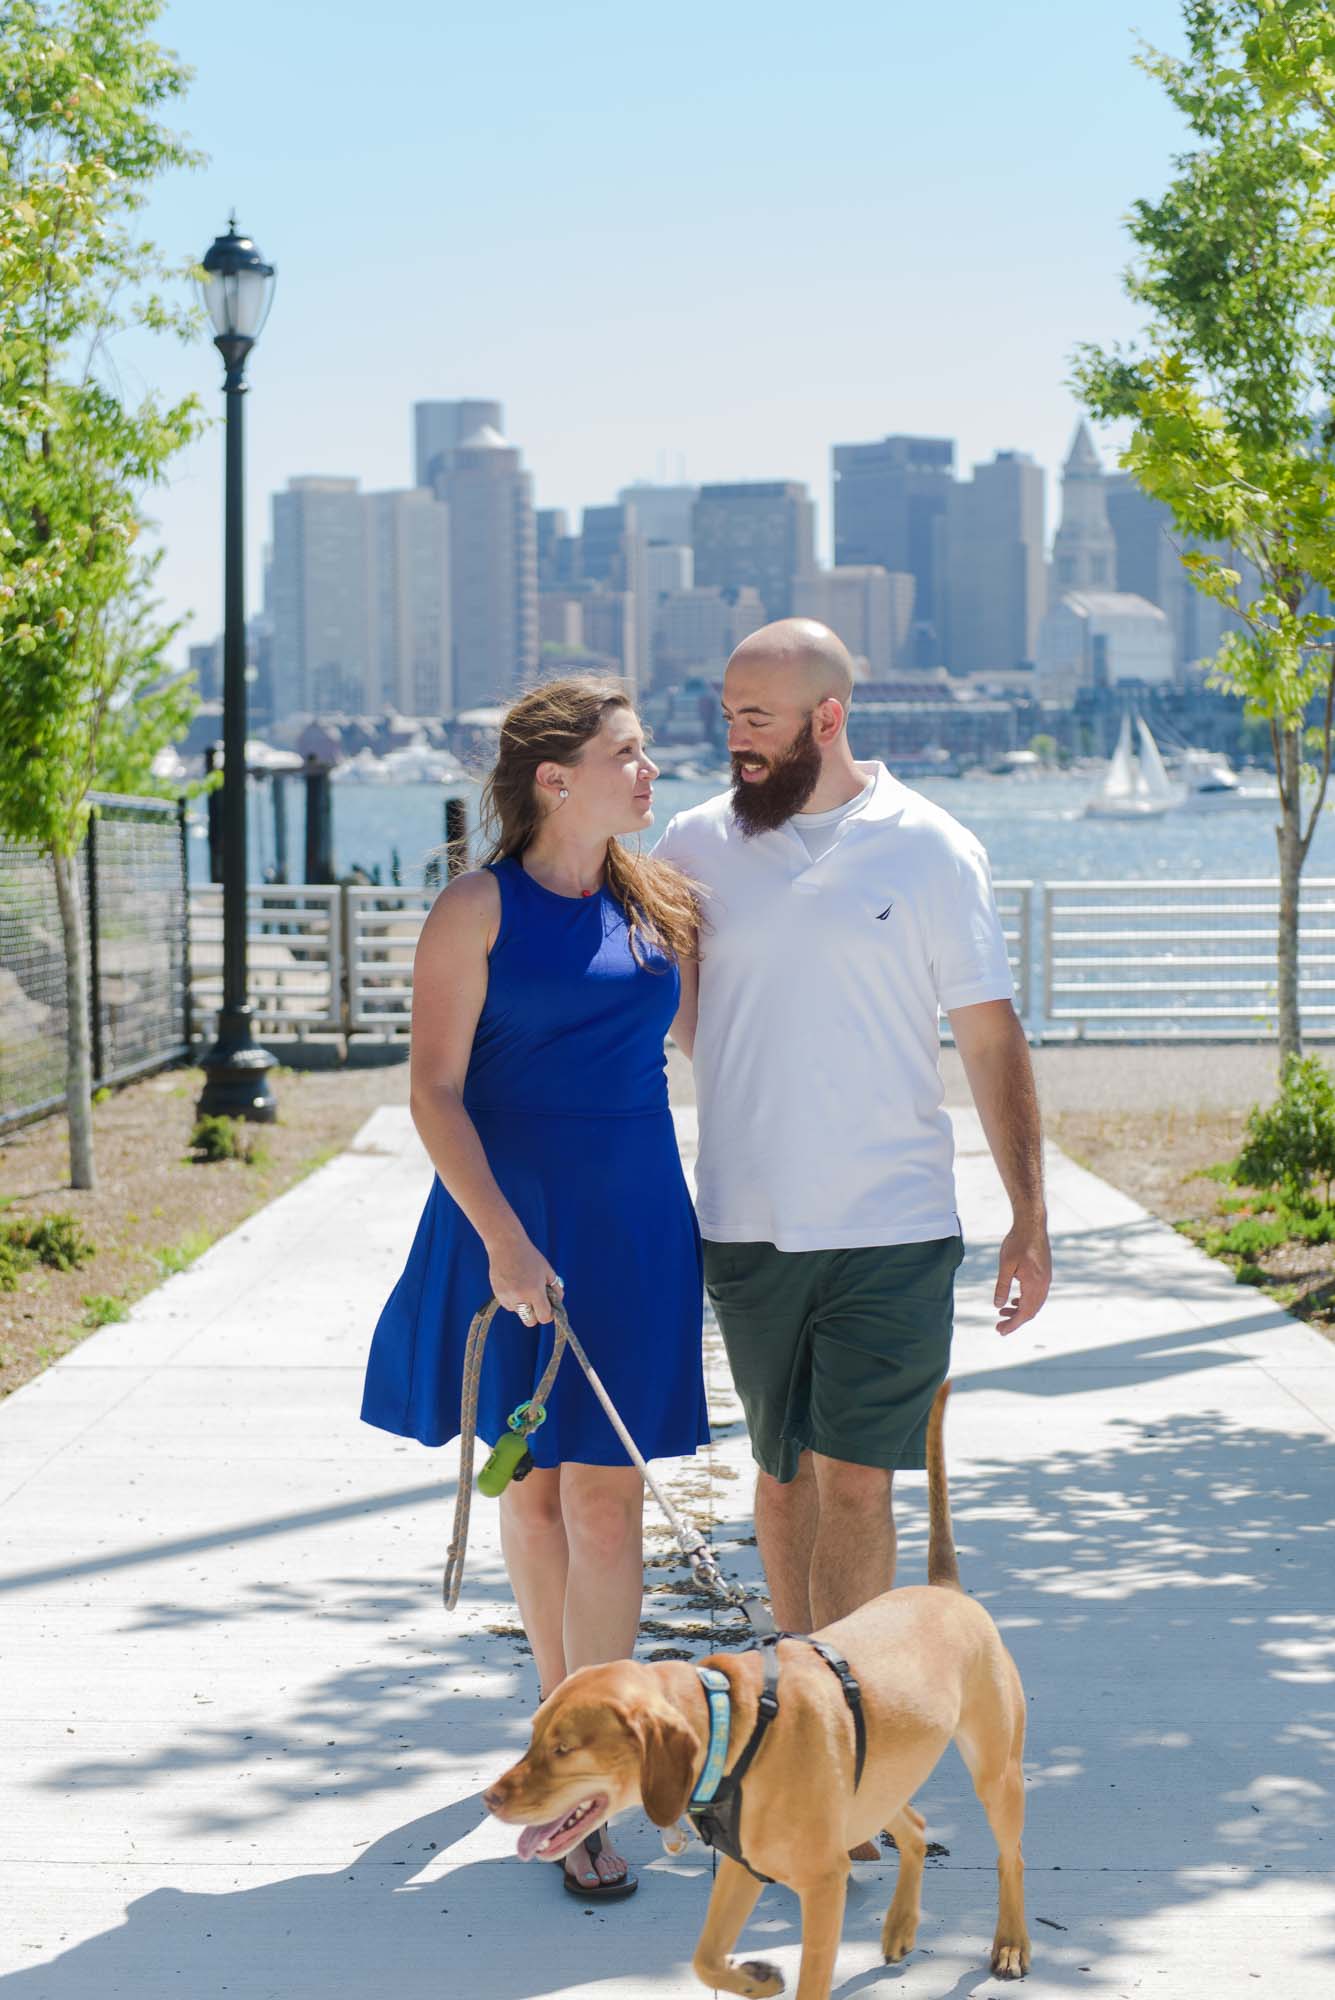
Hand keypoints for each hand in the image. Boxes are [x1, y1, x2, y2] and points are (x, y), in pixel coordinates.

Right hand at [488, 1232, 560, 1324]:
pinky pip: (509, 1305)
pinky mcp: (497, 1295)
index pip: (544, 1317)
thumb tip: (558, 1304)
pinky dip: (514, 1300)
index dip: (549, 1314)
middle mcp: (520, 1297)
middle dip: (536, 1315)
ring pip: (519, 1312)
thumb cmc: (529, 1256)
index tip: (549, 1308)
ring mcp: (507, 1297)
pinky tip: (514, 1284)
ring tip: (524, 1286)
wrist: (506, 1245)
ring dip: (524, 1305)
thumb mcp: (547, 1270)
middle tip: (537, 1302)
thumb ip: (556, 1288)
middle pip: (530, 1321)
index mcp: (535, 1291)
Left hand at [993, 1213, 1049, 1335]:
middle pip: (1031, 1311)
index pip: (1025, 1312)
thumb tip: (997, 1305)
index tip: (1000, 1331)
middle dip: (1015, 1320)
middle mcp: (1043, 1284)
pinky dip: (1025, 1301)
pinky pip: (1037, 1294)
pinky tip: (1014, 1300)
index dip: (1013, 1324)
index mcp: (1035, 1284)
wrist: (1032, 1224)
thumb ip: (1002, 1286)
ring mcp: (1046, 1279)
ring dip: (1020, 1310)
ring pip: (1034, 1303)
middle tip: (999, 1327)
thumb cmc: (1017, 1242)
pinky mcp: (1044, 1274)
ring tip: (1002, 1312)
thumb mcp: (1005, 1265)